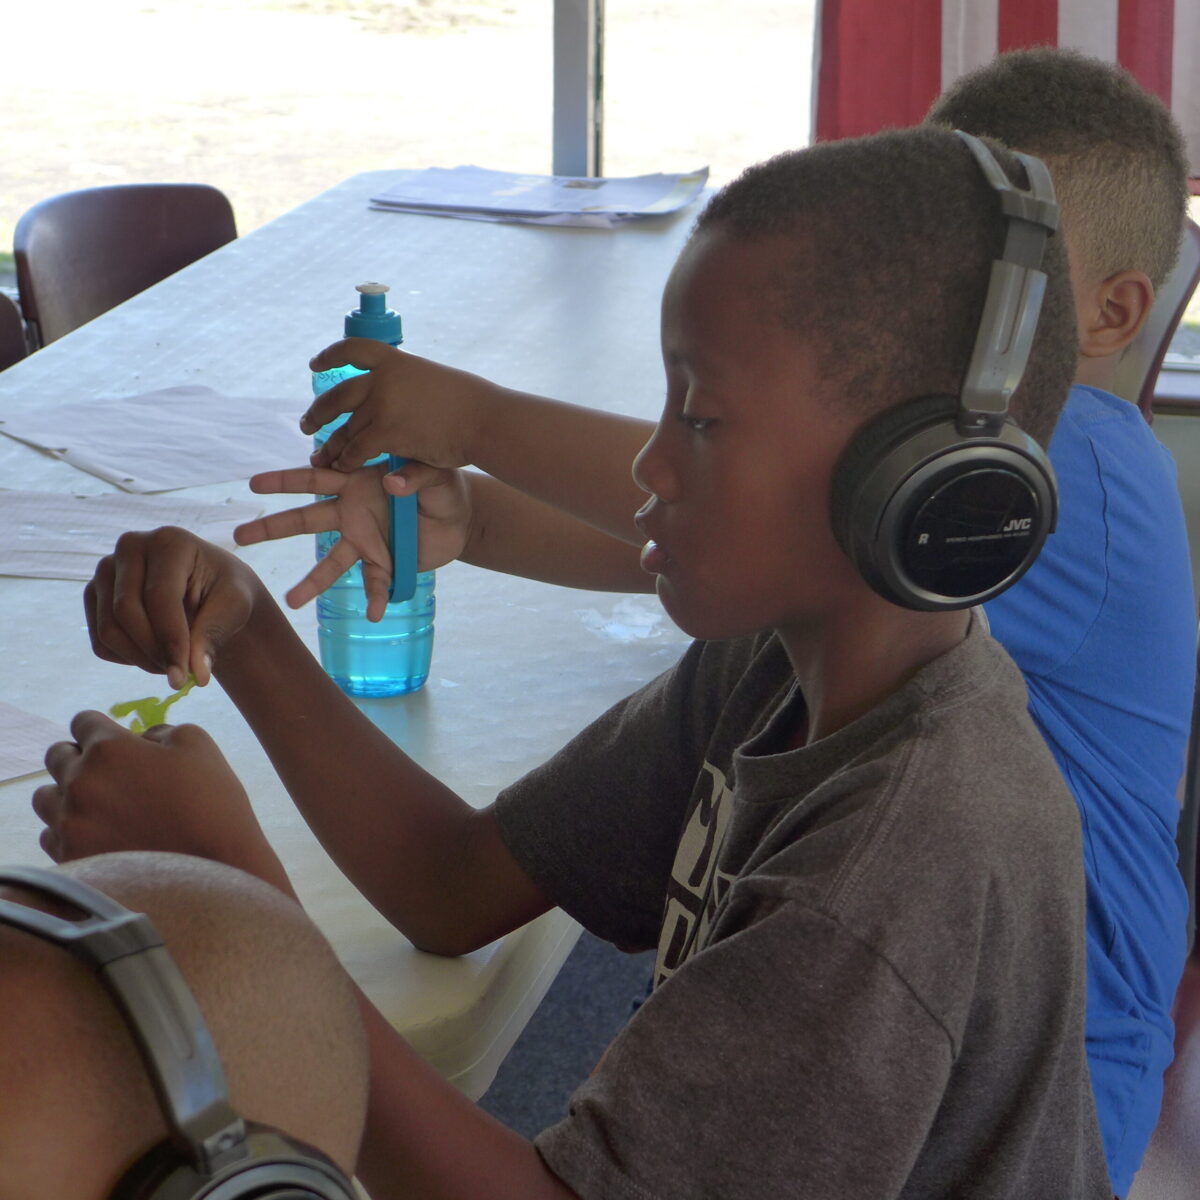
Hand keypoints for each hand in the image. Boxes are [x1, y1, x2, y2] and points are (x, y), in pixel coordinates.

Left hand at [32, 711, 283, 885]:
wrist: (213, 871)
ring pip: (44, 797)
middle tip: (110, 774)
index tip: (117, 742)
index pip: (84, 721)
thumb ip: (160, 731)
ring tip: (97, 807)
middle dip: (80, 758)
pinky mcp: (69, 858)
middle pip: (56, 755)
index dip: (102, 728)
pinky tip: (97, 835)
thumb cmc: (212, 803)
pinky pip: (50, 836)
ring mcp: (69, 823)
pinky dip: (68, 830)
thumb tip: (139, 740)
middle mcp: (80, 782)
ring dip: (67, 794)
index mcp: (110, 749)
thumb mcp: (199, 745)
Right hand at [85, 527, 262, 688]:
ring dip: (141, 660)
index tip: (185, 677)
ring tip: (173, 666)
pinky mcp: (94, 595)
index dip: (171, 640)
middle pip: (125, 613)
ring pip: (108, 630)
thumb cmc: (226, 592)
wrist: (209, 589)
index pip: (159, 597)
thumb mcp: (234, 606)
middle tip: (180, 676)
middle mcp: (129, 547)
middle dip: (154, 652)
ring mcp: (106, 570)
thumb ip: (214, 635)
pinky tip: (156, 655)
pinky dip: (128, 659)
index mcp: (169, 541)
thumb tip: (197, 675)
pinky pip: (100, 642)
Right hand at [237, 461, 472, 617]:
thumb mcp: (436, 472)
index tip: (255, 483)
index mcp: (357, 481)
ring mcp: (365, 540)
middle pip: (305, 519)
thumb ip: (416, 474)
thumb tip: (390, 483)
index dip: (285, 479)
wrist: (462, 516)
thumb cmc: (443, 485)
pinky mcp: (385, 562)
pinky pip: (376, 582)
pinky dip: (376, 598)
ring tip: (289, 601)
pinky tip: (374, 614)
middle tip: (238, 536)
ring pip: (331, 562)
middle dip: (272, 527)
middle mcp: (352, 511)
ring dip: (311, 583)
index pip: (315, 475)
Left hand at [302, 339, 498, 472]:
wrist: (484, 420)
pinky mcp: (386, 433)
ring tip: (319, 456)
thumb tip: (392, 390)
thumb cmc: (469, 404)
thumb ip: (406, 387)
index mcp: (395, 360)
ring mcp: (382, 405)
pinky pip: (356, 449)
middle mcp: (382, 379)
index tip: (315, 364)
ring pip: (344, 428)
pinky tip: (341, 467)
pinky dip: (346, 460)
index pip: (353, 349)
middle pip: (337, 394)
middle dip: (318, 411)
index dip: (330, 356)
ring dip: (329, 445)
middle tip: (306, 424)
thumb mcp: (432, 381)